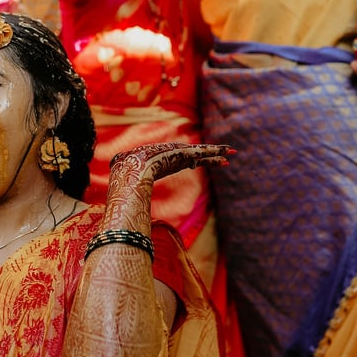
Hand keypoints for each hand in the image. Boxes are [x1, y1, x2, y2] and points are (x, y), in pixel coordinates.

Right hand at [109, 142, 232, 185]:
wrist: (129, 171)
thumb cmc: (126, 178)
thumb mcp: (132, 184)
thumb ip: (135, 192)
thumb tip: (126, 204)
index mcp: (163, 160)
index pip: (184, 159)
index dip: (196, 159)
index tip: (206, 161)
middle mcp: (171, 154)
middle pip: (195, 154)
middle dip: (210, 153)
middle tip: (226, 153)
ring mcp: (177, 153)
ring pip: (201, 152)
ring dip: (216, 152)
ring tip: (231, 152)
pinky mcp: (182, 155)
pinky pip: (201, 153)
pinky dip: (213, 153)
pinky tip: (225, 156)